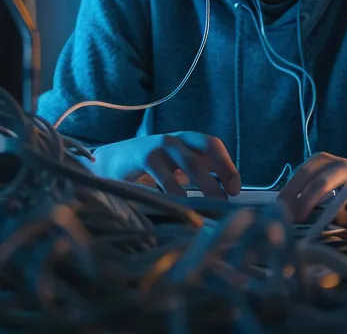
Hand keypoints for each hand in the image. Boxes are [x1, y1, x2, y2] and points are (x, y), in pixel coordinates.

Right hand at [87, 132, 241, 198]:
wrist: (111, 161)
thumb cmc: (151, 167)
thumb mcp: (177, 168)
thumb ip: (198, 175)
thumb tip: (223, 197)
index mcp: (188, 140)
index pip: (214, 146)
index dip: (227, 166)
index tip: (235, 190)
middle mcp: (176, 139)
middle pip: (205, 154)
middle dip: (219, 178)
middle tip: (226, 201)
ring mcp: (160, 146)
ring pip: (190, 164)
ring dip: (204, 186)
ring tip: (210, 207)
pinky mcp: (144, 157)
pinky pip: (165, 176)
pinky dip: (176, 193)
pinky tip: (181, 206)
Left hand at [277, 153, 346, 226]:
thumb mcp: (334, 187)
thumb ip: (312, 195)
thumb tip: (283, 213)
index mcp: (330, 162)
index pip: (306, 171)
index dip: (291, 190)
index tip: (279, 209)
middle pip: (324, 180)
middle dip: (306, 200)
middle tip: (294, 219)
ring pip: (346, 200)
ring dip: (339, 217)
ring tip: (341, 223)